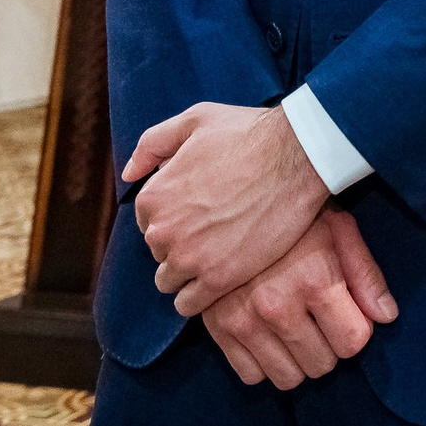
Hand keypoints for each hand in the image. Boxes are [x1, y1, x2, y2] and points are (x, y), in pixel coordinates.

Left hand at [124, 102, 326, 315]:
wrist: (296, 155)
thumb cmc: (247, 133)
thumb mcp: (193, 120)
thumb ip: (152, 144)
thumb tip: (128, 174)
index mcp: (152, 197)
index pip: (148, 223)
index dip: (174, 217)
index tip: (199, 213)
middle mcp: (162, 231)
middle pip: (159, 252)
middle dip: (181, 244)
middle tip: (215, 230)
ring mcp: (189, 258)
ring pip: (170, 281)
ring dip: (188, 272)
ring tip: (217, 256)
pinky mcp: (218, 278)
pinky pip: (189, 304)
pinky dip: (198, 297)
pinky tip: (219, 279)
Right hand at [203, 208, 398, 389]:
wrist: (233, 196)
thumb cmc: (296, 212)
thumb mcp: (339, 229)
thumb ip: (366, 275)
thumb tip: (386, 317)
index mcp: (314, 279)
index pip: (353, 342)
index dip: (357, 331)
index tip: (349, 316)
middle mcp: (277, 305)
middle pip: (322, 365)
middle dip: (329, 346)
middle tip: (322, 321)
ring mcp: (243, 319)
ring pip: (287, 378)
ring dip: (298, 360)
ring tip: (298, 328)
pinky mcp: (217, 327)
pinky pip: (250, 374)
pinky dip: (264, 362)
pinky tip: (270, 335)